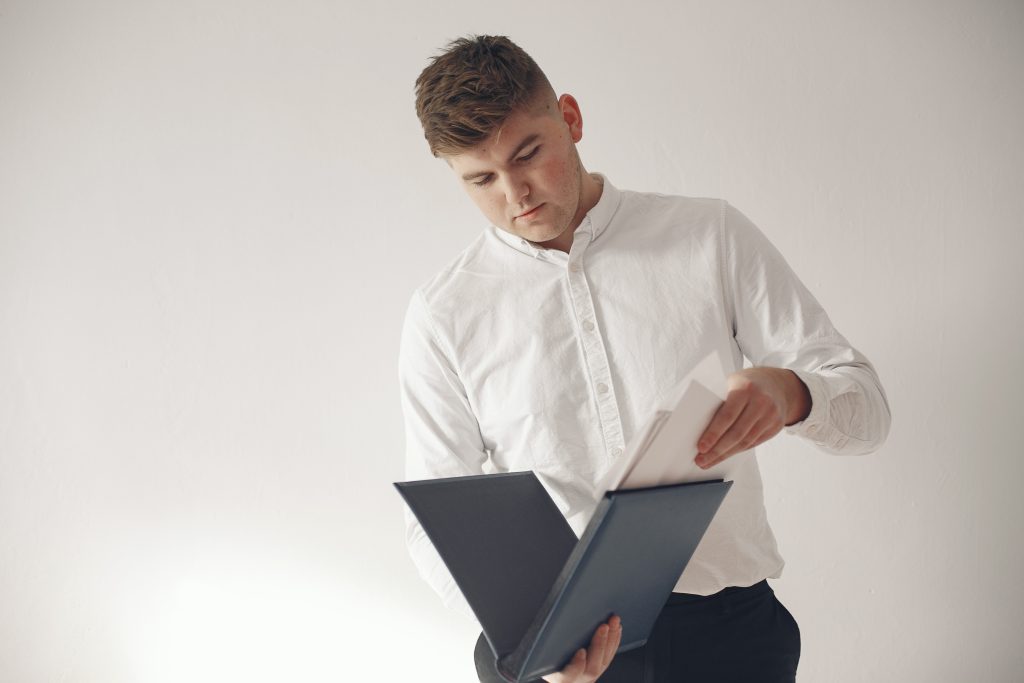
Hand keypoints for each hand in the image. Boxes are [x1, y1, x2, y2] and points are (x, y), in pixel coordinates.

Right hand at [542, 616, 621, 682]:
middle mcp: (578, 681)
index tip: (580, 651)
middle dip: (599, 645)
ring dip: (610, 639)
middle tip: (603, 626)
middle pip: (592, 668)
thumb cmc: (546, 664)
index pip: (569, 676)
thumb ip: (545, 649)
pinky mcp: (599, 670)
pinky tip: (616, 629)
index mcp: (560, 680)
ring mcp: (590, 677)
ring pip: (604, 662)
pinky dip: (614, 641)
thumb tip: (544, 628)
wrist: (559, 676)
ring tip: (614, 622)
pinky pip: (609, 657)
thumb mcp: (542, 659)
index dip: (576, 665)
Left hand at [695, 367, 810, 469]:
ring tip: (709, 461)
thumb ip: (718, 398)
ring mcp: (771, 415)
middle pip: (737, 433)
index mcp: (745, 388)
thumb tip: (695, 422)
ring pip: (746, 441)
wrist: (778, 383)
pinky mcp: (776, 426)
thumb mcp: (731, 383)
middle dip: (717, 450)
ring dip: (726, 454)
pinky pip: (754, 443)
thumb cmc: (746, 383)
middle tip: (701, 460)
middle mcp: (760, 402)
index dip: (713, 434)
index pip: (727, 416)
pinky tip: (725, 455)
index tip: (701, 447)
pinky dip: (737, 451)